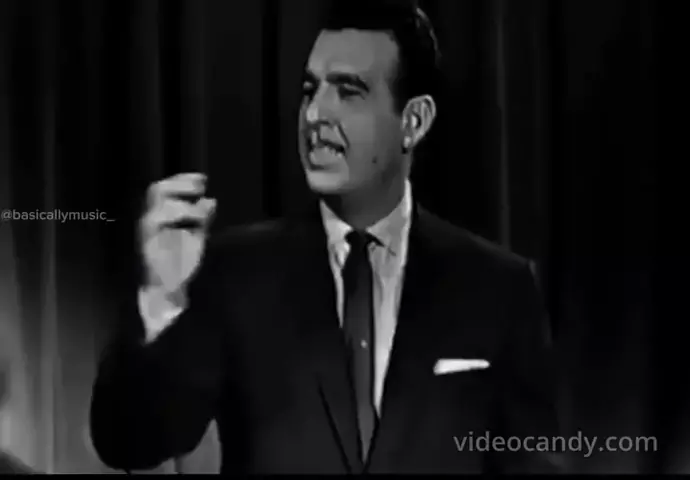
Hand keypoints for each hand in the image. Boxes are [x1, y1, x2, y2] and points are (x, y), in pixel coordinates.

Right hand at [139, 173, 215, 295]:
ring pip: (158, 205)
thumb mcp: (196, 237)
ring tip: (198, 215)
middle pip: (157, 190)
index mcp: (162, 215)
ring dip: (181, 205)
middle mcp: (152, 219)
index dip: (183, 180)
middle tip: (200, 187)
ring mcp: (148, 231)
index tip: (203, 180)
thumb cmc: (180, 263)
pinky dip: (176, 217)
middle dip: (180, 184)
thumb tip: (210, 200)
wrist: (169, 289)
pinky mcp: (147, 243)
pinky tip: (192, 223)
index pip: (166, 189)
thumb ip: (202, 219)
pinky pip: (156, 222)